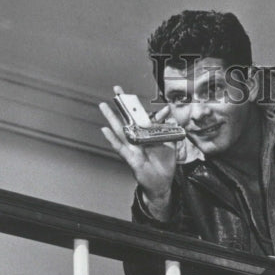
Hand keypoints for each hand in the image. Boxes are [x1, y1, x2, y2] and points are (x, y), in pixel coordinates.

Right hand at [99, 88, 177, 216]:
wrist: (162, 184)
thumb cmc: (164, 166)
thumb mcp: (171, 147)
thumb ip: (170, 132)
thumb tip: (171, 118)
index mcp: (147, 135)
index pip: (144, 118)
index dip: (143, 107)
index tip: (144, 97)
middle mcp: (138, 139)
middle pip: (128, 119)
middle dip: (122, 105)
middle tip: (116, 90)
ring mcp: (133, 148)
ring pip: (120, 131)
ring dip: (111, 119)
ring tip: (103, 106)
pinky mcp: (131, 159)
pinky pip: (120, 148)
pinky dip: (112, 139)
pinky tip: (105, 130)